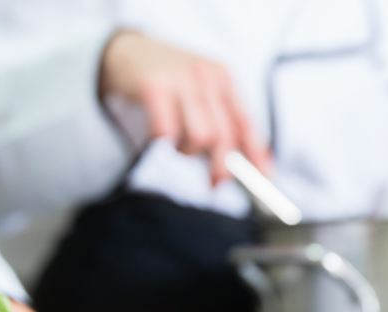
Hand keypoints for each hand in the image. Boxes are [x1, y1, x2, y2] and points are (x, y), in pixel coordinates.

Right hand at [99, 30, 271, 183]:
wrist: (126, 52)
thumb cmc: (166, 78)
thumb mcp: (200, 90)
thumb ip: (220, 118)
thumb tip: (242, 159)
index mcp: (223, 77)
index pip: (246, 122)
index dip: (256, 153)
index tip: (261, 176)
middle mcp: (206, 77)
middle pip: (225, 134)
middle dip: (221, 166)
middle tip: (214, 183)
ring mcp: (180, 81)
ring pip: (200, 136)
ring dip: (189, 152)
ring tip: (178, 146)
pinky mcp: (154, 88)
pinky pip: (167, 132)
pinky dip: (165, 144)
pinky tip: (159, 139)